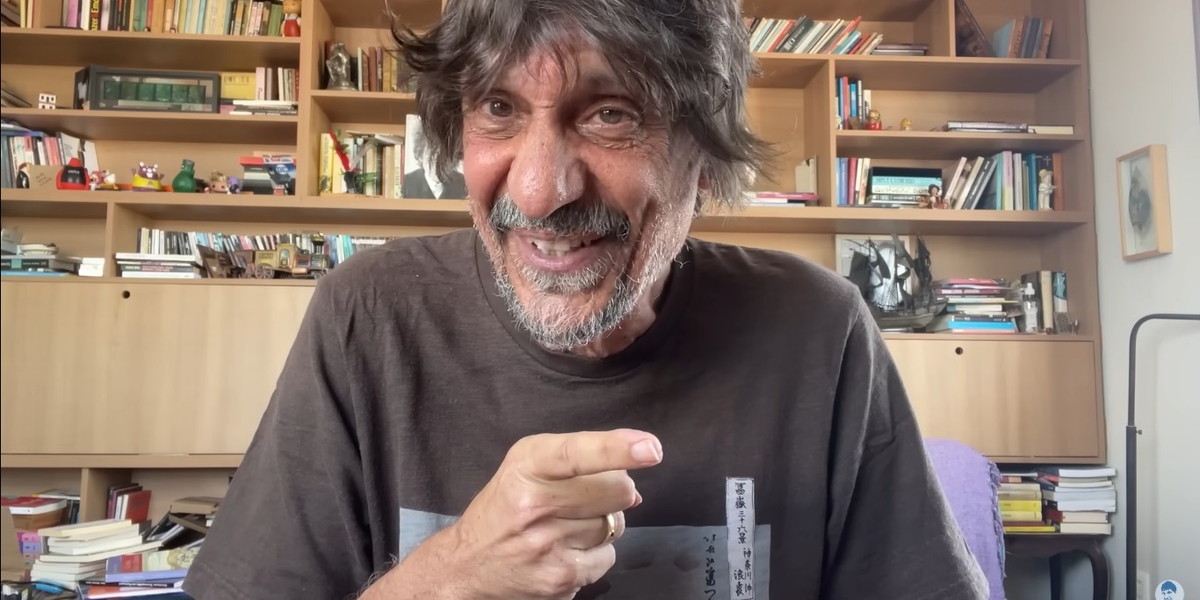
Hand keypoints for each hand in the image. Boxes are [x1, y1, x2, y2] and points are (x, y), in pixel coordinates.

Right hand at [449, 429, 663, 598]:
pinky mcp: (559, 577)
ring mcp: (547, 544)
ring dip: (601, 523)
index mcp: (526, 467)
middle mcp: (534, 504)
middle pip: (616, 490)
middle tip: (583, 498)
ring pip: (614, 524)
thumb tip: (633, 485)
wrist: (465, 566)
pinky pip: (608, 556)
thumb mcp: (526, 467)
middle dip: (613, 491)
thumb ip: (578, 461)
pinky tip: (566, 549)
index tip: (649, 449)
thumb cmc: (503, 510)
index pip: (577, 453)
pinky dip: (596, 553)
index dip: (617, 449)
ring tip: (565, 526)